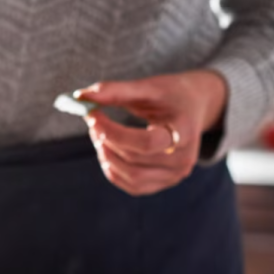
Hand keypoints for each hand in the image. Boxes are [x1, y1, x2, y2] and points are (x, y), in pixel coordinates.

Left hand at [74, 70, 227, 195]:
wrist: (193, 106)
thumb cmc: (170, 94)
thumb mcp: (148, 86)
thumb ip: (115, 91)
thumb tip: (80, 96)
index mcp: (186, 132)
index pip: (146, 143)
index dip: (114, 133)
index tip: (92, 116)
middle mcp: (184, 159)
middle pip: (135, 160)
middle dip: (107, 141)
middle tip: (93, 122)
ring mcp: (175, 175)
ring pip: (132, 176)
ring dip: (107, 157)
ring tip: (99, 136)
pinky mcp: (165, 183)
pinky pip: (133, 186)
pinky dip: (114, 171)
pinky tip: (107, 151)